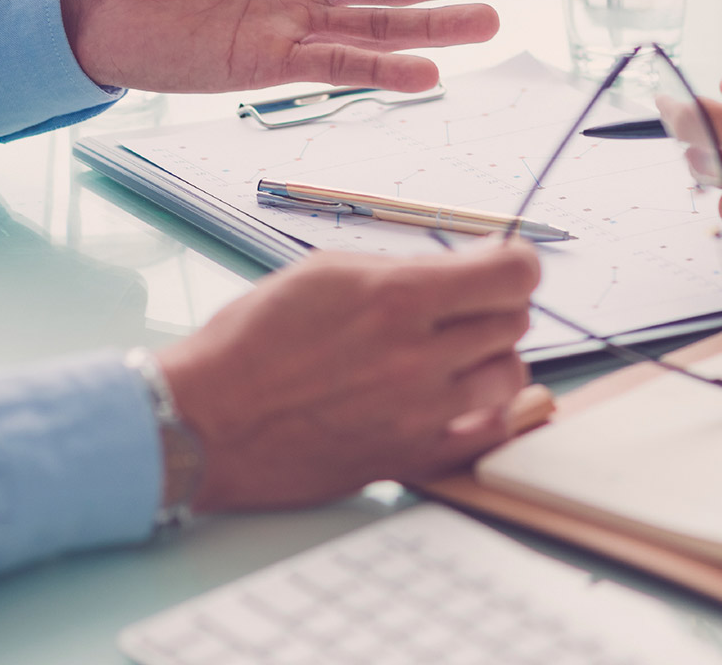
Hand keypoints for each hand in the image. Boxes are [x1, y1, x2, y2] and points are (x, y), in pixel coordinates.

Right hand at [155, 241, 539, 509]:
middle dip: (493, 307)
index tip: (502, 266)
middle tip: (460, 308)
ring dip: (490, 359)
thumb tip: (459, 270)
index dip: (515, 264)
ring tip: (449, 354)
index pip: (513, 275)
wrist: (206, 421)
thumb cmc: (250, 343)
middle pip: (514, 322)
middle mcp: (418, 357)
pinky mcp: (411, 457)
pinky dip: (484, 413)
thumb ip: (402, 270)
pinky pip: (488, 433)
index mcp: (399, 299)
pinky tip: (457, 398)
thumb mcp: (324, 273)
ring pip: (510, 376)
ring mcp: (420, 413)